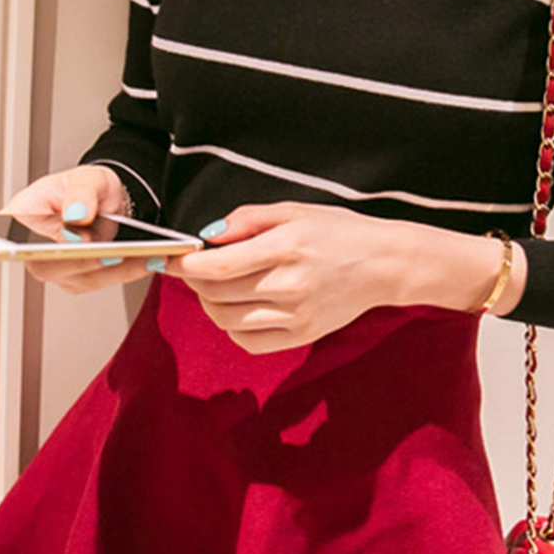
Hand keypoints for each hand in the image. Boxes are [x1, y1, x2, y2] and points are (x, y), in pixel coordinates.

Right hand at [3, 165, 153, 292]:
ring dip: (114, 270)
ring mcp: (53, 266)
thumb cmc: (88, 186)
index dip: (25, 245)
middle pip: (45, 265)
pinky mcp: (76, 278)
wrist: (108, 201)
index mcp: (21, 215)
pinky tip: (145, 261)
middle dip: (82, 261)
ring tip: (144, 256)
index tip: (57, 242)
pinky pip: (99, 281)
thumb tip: (76, 215)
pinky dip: (124, 272)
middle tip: (112, 253)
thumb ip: (81, 193)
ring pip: (78, 278)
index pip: (8, 236)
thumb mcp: (88, 178)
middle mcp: (31, 246)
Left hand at [162, 202, 525, 353]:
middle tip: (195, 268)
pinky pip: (248, 341)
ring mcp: (296, 316)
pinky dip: (231, 327)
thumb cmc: (339, 232)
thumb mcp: (294, 211)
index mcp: (286, 249)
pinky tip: (238, 308)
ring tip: (216, 287)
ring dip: (209, 303)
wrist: (385, 264)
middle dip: (194, 281)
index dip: (184, 265)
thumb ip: (248, 219)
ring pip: (226, 320)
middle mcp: (289, 286)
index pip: (217, 267)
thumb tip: (209, 237)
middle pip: (215, 294)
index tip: (169, 259)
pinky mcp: (302, 336)